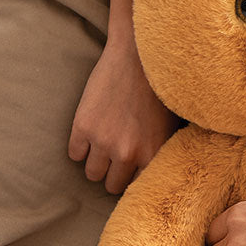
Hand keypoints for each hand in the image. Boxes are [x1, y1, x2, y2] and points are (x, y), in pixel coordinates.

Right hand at [68, 37, 179, 193]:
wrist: (139, 57)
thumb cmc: (160, 90)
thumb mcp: (171, 126)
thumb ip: (161, 153)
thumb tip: (156, 175)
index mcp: (154, 154)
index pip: (139, 188)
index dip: (134, 180)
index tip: (131, 175)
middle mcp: (128, 153)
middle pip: (112, 185)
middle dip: (114, 174)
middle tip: (115, 159)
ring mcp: (104, 141)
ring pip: (92, 174)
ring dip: (96, 163)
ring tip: (102, 146)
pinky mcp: (82, 127)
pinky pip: (74, 154)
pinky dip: (80, 146)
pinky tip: (90, 133)